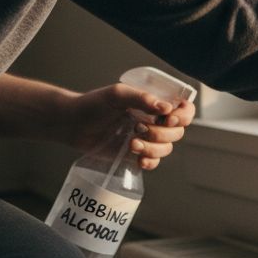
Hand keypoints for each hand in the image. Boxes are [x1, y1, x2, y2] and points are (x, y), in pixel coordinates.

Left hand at [65, 84, 196, 170]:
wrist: (72, 124)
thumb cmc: (93, 104)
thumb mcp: (117, 94)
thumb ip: (141, 98)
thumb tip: (166, 108)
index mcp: (154, 104)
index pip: (184, 110)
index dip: (183, 116)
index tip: (167, 119)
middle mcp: (154, 121)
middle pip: (178, 132)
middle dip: (162, 134)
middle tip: (140, 129)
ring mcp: (146, 139)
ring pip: (167, 148)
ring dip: (153, 148)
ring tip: (131, 144)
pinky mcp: (136, 154)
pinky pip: (154, 162)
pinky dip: (150, 162)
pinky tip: (138, 160)